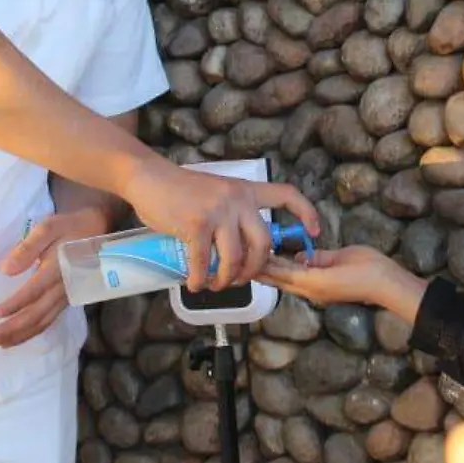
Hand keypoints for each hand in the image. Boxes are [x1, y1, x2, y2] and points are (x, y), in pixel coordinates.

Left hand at [0, 207, 110, 347]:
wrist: (98, 231)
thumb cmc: (69, 228)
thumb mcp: (47, 228)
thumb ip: (27, 248)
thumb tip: (6, 270)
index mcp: (58, 269)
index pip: (34, 292)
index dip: (15, 305)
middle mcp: (63, 288)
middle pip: (37, 314)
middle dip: (11, 329)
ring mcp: (66, 297)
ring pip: (43, 322)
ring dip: (19, 335)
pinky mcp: (66, 301)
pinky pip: (48, 321)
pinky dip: (31, 333)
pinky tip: (15, 338)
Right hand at [123, 163, 319, 290]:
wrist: (148, 177)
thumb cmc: (179, 189)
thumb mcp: (216, 192)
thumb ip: (232, 214)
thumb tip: (239, 250)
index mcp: (245, 190)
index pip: (285, 195)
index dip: (305, 213)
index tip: (314, 232)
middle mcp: (236, 199)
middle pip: (263, 242)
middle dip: (256, 268)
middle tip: (243, 279)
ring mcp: (217, 212)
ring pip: (235, 258)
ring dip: (227, 279)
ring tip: (217, 285)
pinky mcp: (196, 225)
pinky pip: (204, 262)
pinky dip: (200, 279)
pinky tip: (195, 284)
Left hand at [261, 246, 425, 318]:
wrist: (389, 286)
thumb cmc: (371, 269)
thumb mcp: (344, 256)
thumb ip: (320, 257)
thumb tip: (301, 257)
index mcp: (315, 282)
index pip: (284, 272)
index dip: (266, 264)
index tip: (249, 255)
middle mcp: (313, 291)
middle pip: (282, 281)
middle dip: (264, 272)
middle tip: (244, 261)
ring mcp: (319, 294)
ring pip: (290, 284)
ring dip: (274, 275)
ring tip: (257, 264)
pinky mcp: (325, 292)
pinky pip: (301, 284)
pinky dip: (288, 276)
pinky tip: (283, 267)